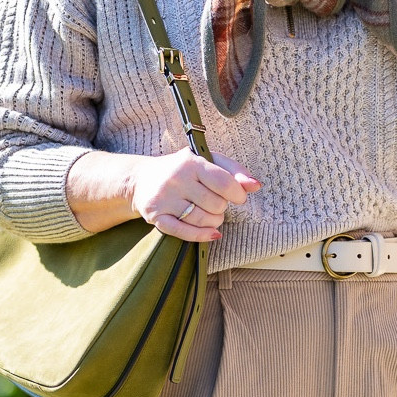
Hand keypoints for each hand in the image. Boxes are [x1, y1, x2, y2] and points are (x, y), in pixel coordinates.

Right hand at [66, 147, 259, 240]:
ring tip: (210, 214)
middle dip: (222, 207)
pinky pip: (185, 233)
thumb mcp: (206, 161)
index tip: (238, 197)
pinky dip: (203, 235)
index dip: (238, 194)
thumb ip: (233, 170)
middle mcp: (175, 179)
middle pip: (216, 205)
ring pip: (203, 220)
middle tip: (215, 202)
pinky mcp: (156, 217)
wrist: (140, 179)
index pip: (224, 183)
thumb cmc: (181, 169)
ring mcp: (164, 199)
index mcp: (190, 162)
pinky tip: (212, 233)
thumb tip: (256, 185)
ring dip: (214, 221)